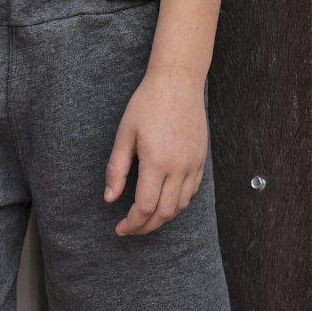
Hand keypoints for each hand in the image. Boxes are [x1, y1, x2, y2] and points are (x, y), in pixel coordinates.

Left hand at [104, 67, 207, 235]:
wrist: (178, 82)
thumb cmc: (147, 103)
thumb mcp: (125, 133)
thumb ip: (116, 169)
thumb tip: (109, 198)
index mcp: (157, 162)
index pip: (145, 207)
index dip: (132, 223)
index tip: (120, 228)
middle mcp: (179, 168)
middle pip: (164, 213)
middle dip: (146, 226)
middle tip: (130, 229)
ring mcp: (193, 164)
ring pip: (181, 206)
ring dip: (163, 218)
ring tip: (145, 219)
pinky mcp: (201, 160)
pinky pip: (192, 192)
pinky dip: (178, 204)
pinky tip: (165, 202)